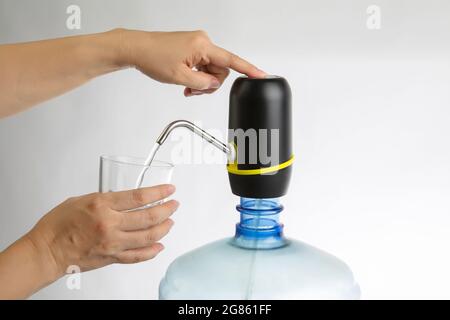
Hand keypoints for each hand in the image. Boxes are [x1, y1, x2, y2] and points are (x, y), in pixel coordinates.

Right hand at [28, 184, 177, 276]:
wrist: (46, 251)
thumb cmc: (57, 226)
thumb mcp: (81, 200)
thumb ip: (106, 200)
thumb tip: (125, 200)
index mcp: (102, 206)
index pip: (139, 197)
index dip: (159, 192)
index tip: (169, 190)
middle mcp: (110, 225)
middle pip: (149, 217)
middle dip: (167, 209)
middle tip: (174, 205)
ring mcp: (113, 243)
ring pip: (148, 236)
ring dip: (164, 228)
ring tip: (170, 222)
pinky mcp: (112, 258)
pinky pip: (138, 256)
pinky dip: (152, 251)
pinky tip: (159, 245)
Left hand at [119, 29, 266, 95]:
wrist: (136, 49)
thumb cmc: (152, 58)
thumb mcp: (180, 78)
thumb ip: (202, 84)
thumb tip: (214, 84)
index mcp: (203, 46)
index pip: (231, 61)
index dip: (249, 70)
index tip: (262, 76)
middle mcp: (203, 42)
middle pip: (219, 70)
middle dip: (209, 84)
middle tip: (192, 90)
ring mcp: (197, 44)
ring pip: (210, 70)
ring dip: (201, 82)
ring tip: (185, 86)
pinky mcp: (191, 48)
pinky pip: (202, 65)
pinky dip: (196, 76)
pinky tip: (185, 81)